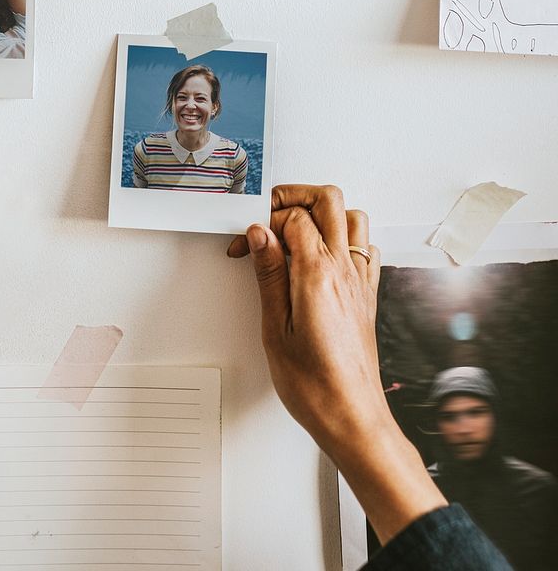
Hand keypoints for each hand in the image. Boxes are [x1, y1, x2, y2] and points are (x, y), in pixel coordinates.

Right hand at [229, 185, 446, 544]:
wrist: (353, 417)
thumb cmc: (314, 385)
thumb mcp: (275, 328)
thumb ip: (269, 273)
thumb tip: (258, 235)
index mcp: (318, 274)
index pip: (292, 217)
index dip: (262, 223)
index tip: (245, 244)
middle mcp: (346, 270)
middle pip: (328, 200)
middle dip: (294, 197)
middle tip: (269, 216)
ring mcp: (361, 280)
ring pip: (352, 217)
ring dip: (322, 214)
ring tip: (294, 231)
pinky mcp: (369, 295)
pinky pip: (366, 246)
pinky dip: (345, 237)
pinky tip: (323, 255)